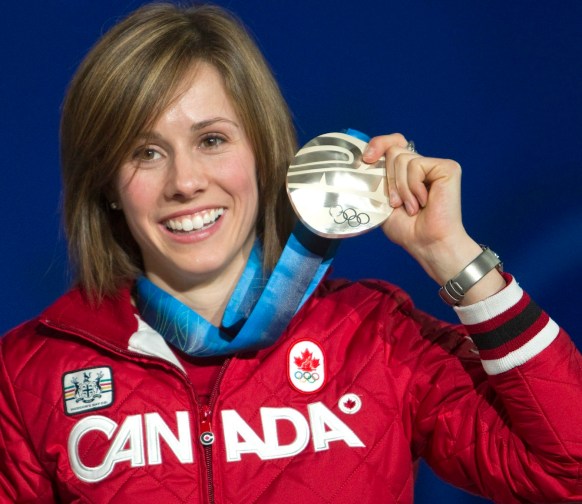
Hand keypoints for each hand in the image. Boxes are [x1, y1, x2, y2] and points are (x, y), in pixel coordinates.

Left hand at [363, 134, 504, 302]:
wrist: (426, 243)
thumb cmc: (406, 228)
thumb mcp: (382, 200)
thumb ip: (376, 177)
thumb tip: (363, 158)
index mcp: (407, 171)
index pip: (392, 143)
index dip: (379, 144)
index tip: (367, 159)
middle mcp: (422, 165)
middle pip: (393, 151)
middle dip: (389, 179)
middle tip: (397, 203)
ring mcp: (435, 165)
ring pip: (402, 158)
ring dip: (401, 188)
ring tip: (411, 206)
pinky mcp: (447, 168)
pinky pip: (416, 165)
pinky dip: (413, 187)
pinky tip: (423, 202)